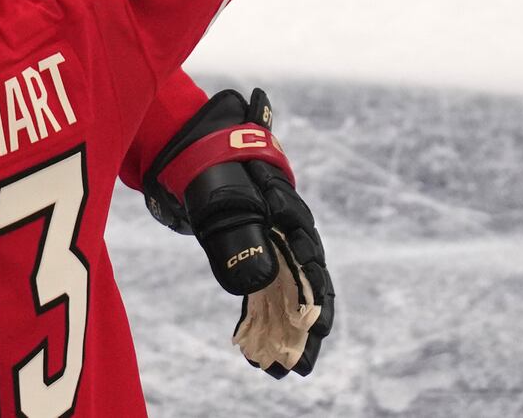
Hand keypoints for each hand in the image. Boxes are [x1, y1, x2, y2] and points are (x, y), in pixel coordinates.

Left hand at [144, 88, 333, 376]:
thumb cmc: (219, 166)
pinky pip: (266, 295)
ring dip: (292, 332)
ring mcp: (278, 249)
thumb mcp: (227, 190)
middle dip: (310, 322)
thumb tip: (253, 279)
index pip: (309, 252)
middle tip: (307, 356)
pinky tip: (254, 354)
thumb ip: (242, 220)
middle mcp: (290, 234)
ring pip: (291, 295)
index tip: (316, 319)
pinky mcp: (260, 260)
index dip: (313, 285)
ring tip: (291, 369)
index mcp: (289, 211)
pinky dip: (263, 323)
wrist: (206, 152)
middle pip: (308, 281)